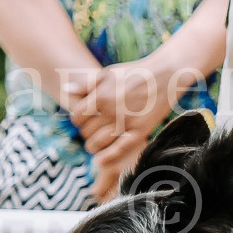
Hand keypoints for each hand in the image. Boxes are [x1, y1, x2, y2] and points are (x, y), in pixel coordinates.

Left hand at [67, 61, 183, 188]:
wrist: (166, 75)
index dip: (78, 119)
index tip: (84, 118)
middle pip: (85, 131)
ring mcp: (126, 122)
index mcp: (101, 95)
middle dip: (86, 131)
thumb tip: (66, 90)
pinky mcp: (140, 131)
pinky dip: (107, 157)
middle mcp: (111, 110)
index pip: (76, 117)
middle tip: (94, 128)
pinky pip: (119, 150)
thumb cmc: (136, 72)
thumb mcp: (109, 72)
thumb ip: (87, 83)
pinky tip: (100, 160)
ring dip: (93, 145)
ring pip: (97, 143)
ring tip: (97, 142)